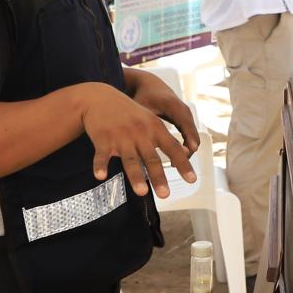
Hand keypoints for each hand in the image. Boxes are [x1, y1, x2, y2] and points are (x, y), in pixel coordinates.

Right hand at [79, 84, 196, 196]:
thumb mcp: (150, 121)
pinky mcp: (103, 139)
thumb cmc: (129, 113)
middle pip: (151, 158)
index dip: (183, 164)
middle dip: (158, 177)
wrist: (101, 98)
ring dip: (136, 176)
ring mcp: (121, 136)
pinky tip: (100, 176)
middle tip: (165, 195)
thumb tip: (184, 153)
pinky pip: (102, 155)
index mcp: (154, 128)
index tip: (192, 180)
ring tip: (142, 192)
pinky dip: (100, 166)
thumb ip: (165, 139)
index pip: (173, 149)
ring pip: (130, 160)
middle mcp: (140, 133)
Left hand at [127, 72, 201, 161]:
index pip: (186, 126)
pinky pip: (189, 135)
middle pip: (192, 135)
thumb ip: (144, 126)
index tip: (187, 153)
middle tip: (180, 167)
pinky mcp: (184, 119)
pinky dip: (185, 146)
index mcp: (174, 106)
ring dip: (186, 151)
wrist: (148, 84)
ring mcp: (186, 115)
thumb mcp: (142, 110)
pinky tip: (176, 157)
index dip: (188, 141)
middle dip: (188, 152)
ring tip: (177, 166)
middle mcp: (184, 110)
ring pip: (192, 137)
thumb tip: (142, 146)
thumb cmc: (143, 95)